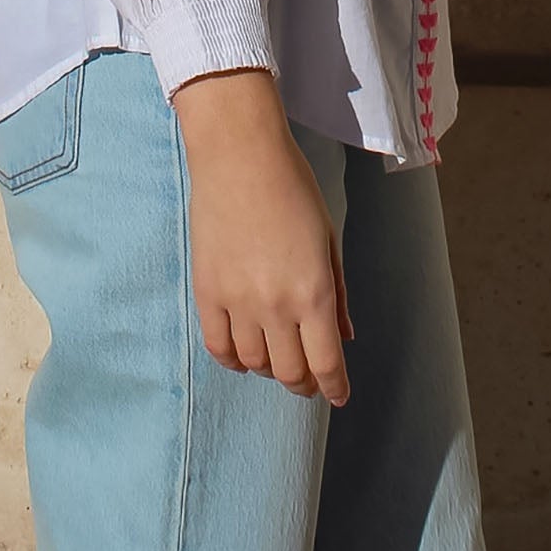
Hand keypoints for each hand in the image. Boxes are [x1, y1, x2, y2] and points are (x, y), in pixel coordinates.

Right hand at [173, 68, 353, 406]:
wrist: (239, 155)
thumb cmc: (293, 188)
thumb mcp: (328, 238)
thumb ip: (337, 291)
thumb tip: (343, 336)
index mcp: (314, 292)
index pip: (325, 364)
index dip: (334, 388)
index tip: (337, 396)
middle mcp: (276, 306)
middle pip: (289, 372)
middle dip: (304, 383)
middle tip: (309, 379)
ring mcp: (237, 302)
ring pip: (254, 364)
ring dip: (270, 370)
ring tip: (277, 360)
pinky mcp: (207, 291)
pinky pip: (218, 346)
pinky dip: (233, 361)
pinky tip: (243, 356)